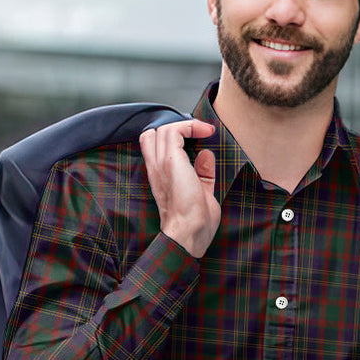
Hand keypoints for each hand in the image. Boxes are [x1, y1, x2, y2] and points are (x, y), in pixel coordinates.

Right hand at [139, 118, 218, 257]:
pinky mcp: (170, 162)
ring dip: (186, 126)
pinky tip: (205, 132)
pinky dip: (190, 127)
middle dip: (176, 129)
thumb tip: (206, 154)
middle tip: (198, 134)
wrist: (189, 233)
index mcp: (159, 177)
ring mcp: (161, 164)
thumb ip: (202, 173)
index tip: (198, 138)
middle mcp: (156, 168)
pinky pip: (175, 131)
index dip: (173, 137)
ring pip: (163, 129)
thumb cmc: (195, 223)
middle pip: (153, 134)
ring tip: (204, 131)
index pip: (153, 146)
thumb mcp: (202, 192)